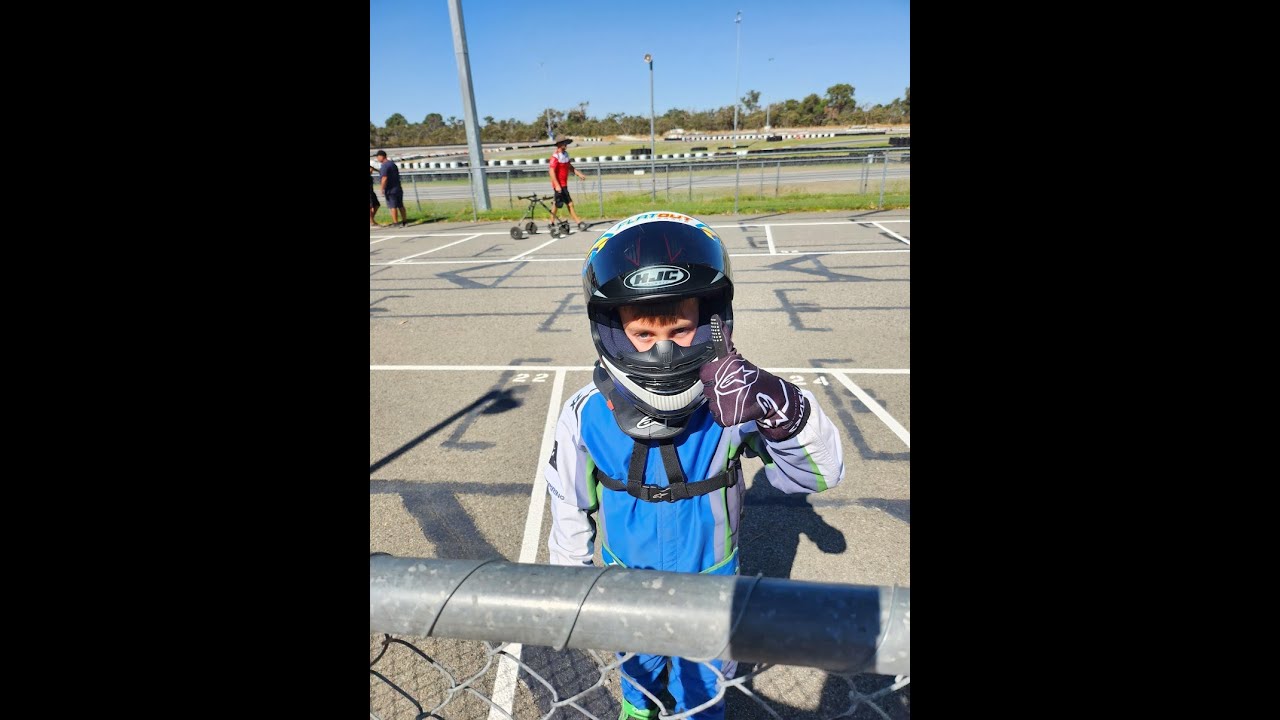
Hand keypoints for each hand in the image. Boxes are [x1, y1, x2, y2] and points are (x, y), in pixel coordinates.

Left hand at [698, 315, 808, 439]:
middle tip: (731, 389)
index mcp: (729, 366)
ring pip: (711, 402)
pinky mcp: (725, 417)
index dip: (713, 375)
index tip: (723, 377)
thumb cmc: (750, 376)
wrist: (771, 398)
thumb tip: (716, 319)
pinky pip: (716, 415)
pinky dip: (723, 414)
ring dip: (720, 401)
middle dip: (717, 389)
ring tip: (734, 398)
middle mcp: (727, 382)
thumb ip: (723, 342)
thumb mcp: (736, 358)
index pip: (705, 373)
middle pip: (707, 388)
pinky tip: (734, 408)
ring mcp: (726, 401)